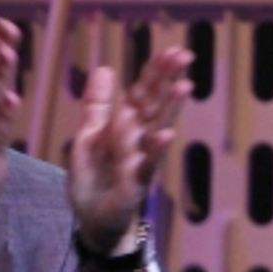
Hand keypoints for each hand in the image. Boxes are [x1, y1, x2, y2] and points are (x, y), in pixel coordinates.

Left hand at [68, 46, 192, 255]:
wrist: (92, 220)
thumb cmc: (94, 179)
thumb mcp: (87, 137)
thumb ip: (97, 105)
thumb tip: (105, 68)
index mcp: (123, 126)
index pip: (141, 93)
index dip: (154, 73)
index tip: (172, 50)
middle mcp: (137, 140)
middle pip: (153, 105)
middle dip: (167, 81)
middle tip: (185, 55)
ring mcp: (139, 160)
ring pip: (156, 130)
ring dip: (170, 109)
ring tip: (185, 86)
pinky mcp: (136, 183)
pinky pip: (148, 164)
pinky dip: (156, 150)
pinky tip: (166, 134)